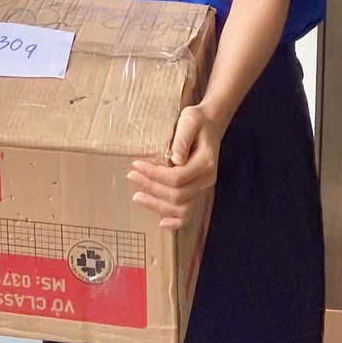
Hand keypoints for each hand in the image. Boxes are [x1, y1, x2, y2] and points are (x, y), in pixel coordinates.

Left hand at [129, 103, 223, 228]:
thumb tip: (174, 158)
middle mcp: (206, 179)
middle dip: (151, 187)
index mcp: (205, 163)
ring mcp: (202, 187)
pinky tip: (161, 222)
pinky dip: (175, 221)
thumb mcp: (189, 120)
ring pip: (181, 208)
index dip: (154, 174)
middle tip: (131, 175)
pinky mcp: (197, 191)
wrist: (210, 124)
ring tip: (137, 197)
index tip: (136, 164)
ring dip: (158, 205)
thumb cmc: (197, 121)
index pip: (177, 177)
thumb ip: (182, 139)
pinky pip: (188, 212)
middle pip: (177, 195)